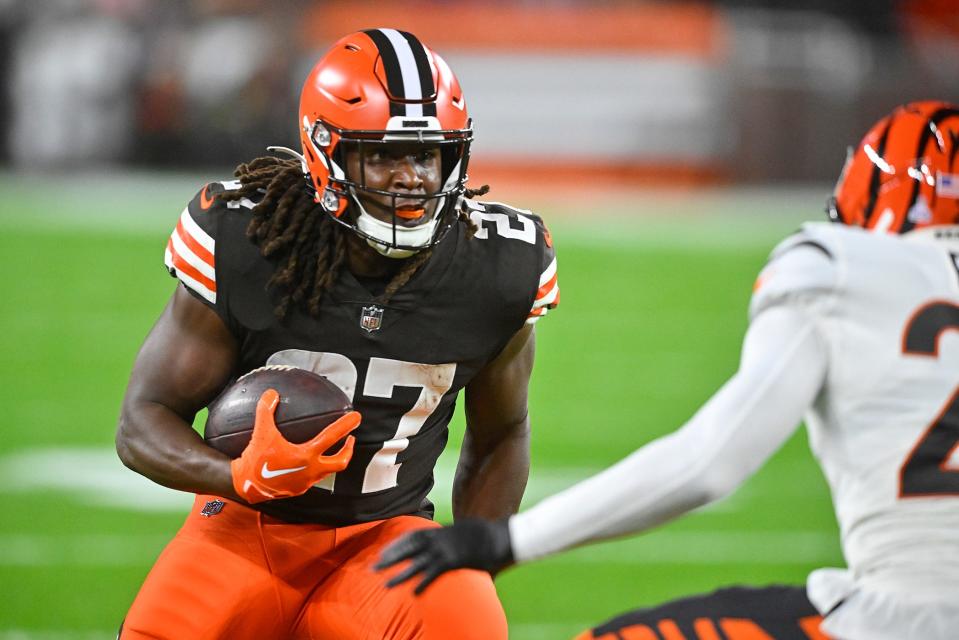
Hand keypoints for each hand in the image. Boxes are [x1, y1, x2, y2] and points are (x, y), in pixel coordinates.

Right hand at [230, 388, 360, 503]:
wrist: (244, 486)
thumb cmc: (254, 460)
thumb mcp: (261, 432)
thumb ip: (265, 411)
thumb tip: (271, 393)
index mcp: (306, 456)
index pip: (332, 437)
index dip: (345, 425)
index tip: (356, 417)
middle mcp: (311, 471)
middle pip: (340, 462)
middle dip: (349, 449)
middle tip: (351, 438)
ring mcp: (306, 482)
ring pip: (328, 471)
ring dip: (334, 459)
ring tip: (333, 450)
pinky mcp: (298, 489)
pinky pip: (313, 477)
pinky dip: (317, 468)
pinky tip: (309, 461)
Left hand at [375, 518, 513, 593]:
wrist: (496, 536)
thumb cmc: (481, 532)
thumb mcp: (460, 528)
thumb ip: (448, 534)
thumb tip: (442, 536)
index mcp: (438, 531)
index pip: (411, 537)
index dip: (396, 545)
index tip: (383, 553)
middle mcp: (437, 540)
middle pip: (407, 549)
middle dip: (390, 559)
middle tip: (374, 567)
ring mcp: (444, 551)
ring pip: (416, 564)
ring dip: (400, 575)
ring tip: (386, 585)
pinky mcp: (453, 562)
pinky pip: (434, 574)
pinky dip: (424, 584)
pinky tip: (415, 593)